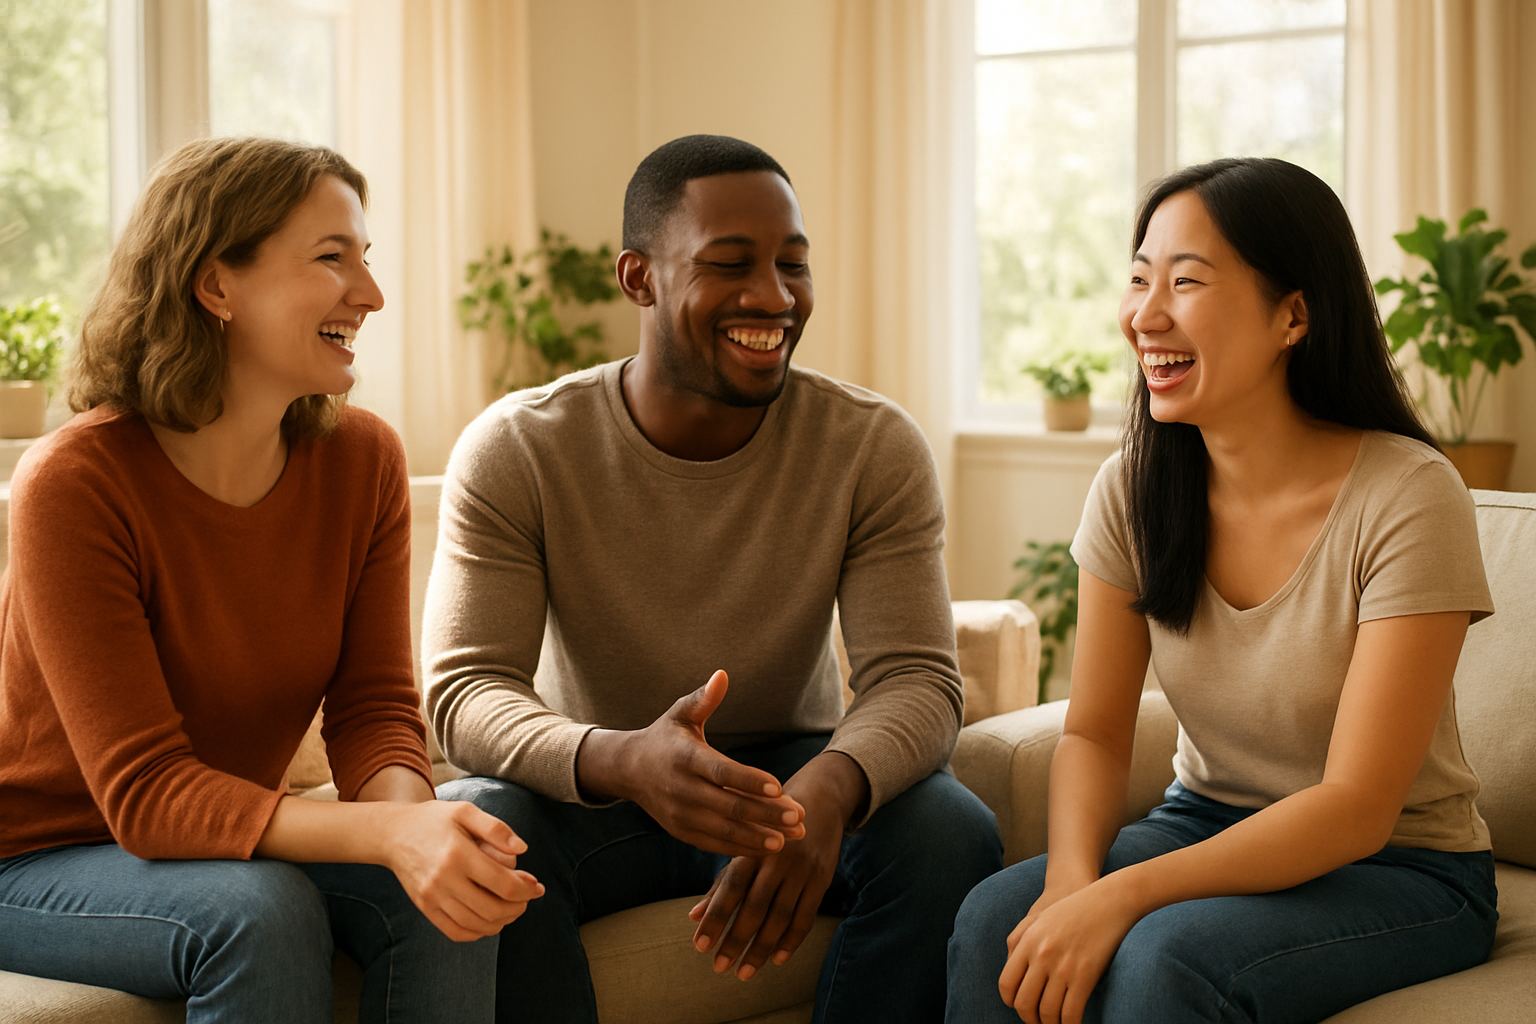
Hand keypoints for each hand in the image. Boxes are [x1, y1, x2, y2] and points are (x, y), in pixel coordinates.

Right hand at [381, 799, 544, 941]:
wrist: (393, 834)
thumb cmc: (434, 820)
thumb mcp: (465, 811)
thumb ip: (495, 828)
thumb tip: (522, 849)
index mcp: (459, 854)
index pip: (502, 884)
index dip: (526, 890)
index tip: (537, 887)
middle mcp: (444, 880)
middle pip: (492, 909)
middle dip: (517, 908)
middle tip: (527, 899)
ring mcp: (432, 897)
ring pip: (475, 924)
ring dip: (501, 922)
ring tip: (512, 909)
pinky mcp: (424, 908)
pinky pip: (455, 931)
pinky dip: (477, 932)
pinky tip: (489, 921)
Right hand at [578, 670, 806, 856]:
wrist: (628, 769)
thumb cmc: (664, 737)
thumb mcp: (679, 714)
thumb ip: (703, 699)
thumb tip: (722, 675)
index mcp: (685, 758)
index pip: (721, 771)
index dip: (749, 780)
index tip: (778, 787)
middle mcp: (682, 789)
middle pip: (729, 805)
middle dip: (766, 814)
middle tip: (799, 817)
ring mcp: (681, 814)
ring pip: (725, 830)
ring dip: (759, 837)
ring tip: (791, 839)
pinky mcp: (682, 832)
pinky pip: (715, 844)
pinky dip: (742, 847)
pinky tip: (769, 846)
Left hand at [688, 753, 864, 978]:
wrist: (819, 801)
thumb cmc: (769, 828)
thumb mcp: (744, 846)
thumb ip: (721, 882)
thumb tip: (693, 916)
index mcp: (752, 847)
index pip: (730, 888)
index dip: (715, 917)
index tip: (699, 946)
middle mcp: (777, 858)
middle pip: (755, 907)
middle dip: (736, 940)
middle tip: (719, 967)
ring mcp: (802, 870)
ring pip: (780, 916)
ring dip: (761, 948)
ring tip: (744, 972)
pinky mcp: (821, 879)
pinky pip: (806, 916)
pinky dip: (791, 940)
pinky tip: (777, 960)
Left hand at [998, 879, 1139, 1023]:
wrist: (1108, 900)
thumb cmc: (1073, 909)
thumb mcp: (1039, 918)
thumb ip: (1020, 941)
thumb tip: (1012, 972)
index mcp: (1027, 942)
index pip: (1007, 984)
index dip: (1011, 1001)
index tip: (1019, 1005)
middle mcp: (1042, 956)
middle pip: (1024, 1003)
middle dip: (1029, 1019)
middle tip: (1037, 1021)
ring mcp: (1063, 967)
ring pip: (1048, 1012)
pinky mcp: (1086, 975)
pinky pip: (1072, 1012)